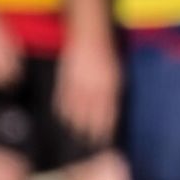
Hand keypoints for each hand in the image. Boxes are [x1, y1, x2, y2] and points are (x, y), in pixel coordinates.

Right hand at [54, 31, 121, 146]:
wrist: (90, 36)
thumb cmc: (105, 55)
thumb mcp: (115, 74)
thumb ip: (112, 92)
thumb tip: (111, 111)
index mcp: (110, 86)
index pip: (108, 113)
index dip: (105, 128)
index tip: (104, 140)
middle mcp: (96, 87)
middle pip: (91, 115)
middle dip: (90, 130)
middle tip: (88, 143)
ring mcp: (80, 83)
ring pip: (76, 109)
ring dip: (76, 123)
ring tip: (75, 134)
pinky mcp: (67, 78)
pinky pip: (64, 98)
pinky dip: (64, 109)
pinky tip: (63, 117)